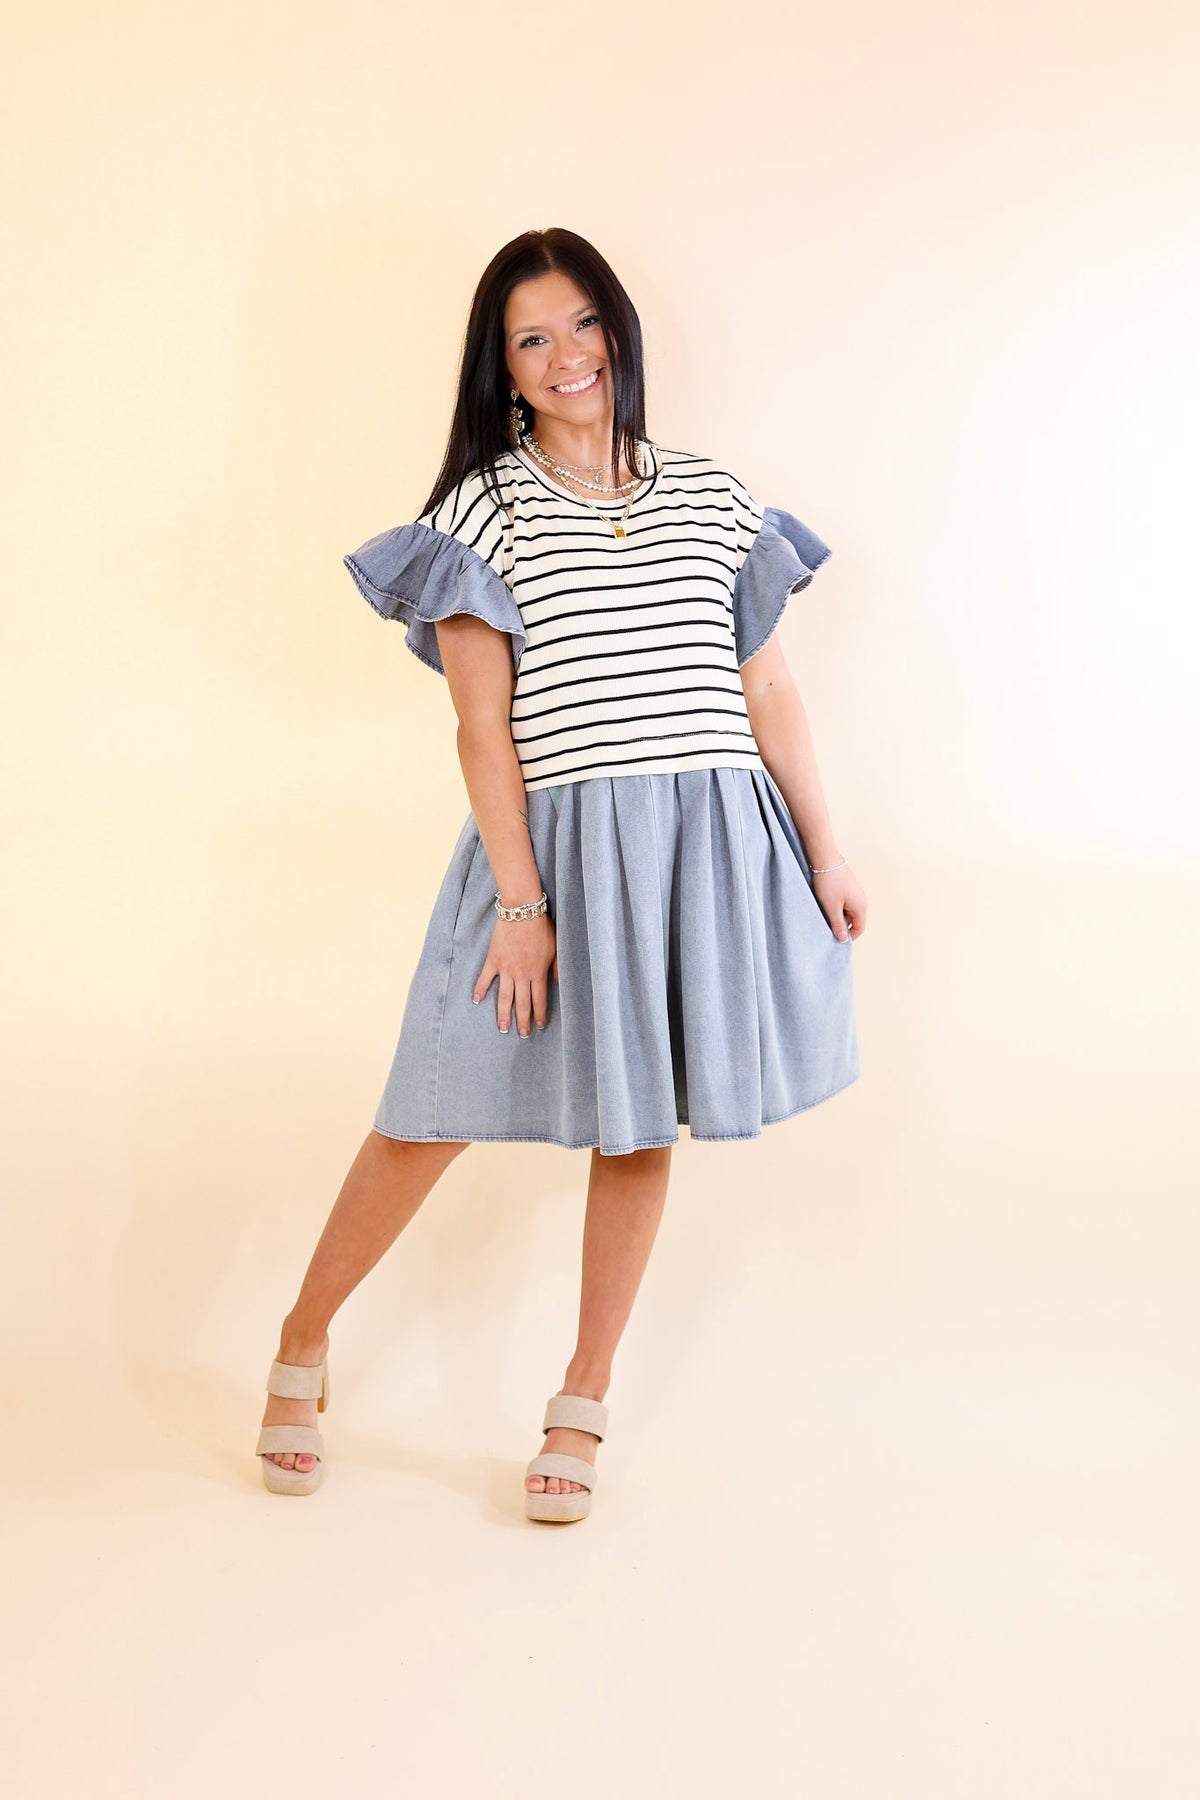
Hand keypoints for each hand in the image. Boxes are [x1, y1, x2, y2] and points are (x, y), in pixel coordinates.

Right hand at [472, 913, 557, 1035]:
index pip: (539, 1000)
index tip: (539, 1026)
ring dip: (503, 1014)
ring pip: (504, 997)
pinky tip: (476, 1001)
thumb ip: (557, 968)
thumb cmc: (541, 928)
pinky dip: (479, 990)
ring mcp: (506, 969)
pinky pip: (485, 978)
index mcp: (538, 973)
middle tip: (521, 1035)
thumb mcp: (556, 948)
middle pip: (522, 1004)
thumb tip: (558, 983)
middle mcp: (522, 975)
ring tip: (502, 1029)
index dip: (539, 1014)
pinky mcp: (494, 960)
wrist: (522, 911)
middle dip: (522, 1021)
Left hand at [811, 862, 866, 941]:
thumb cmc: (829, 883)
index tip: (835, 939)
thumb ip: (838, 925)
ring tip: (824, 914)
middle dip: (841, 926)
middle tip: (826, 927)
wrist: (825, 858)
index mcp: (861, 906)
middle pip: (854, 921)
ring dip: (837, 916)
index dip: (849, 937)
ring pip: (847, 911)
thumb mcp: (831, 908)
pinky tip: (825, 904)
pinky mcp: (848, 887)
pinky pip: (844, 903)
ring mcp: (855, 893)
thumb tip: (844, 940)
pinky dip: (836, 907)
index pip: (859, 929)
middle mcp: (861, 900)